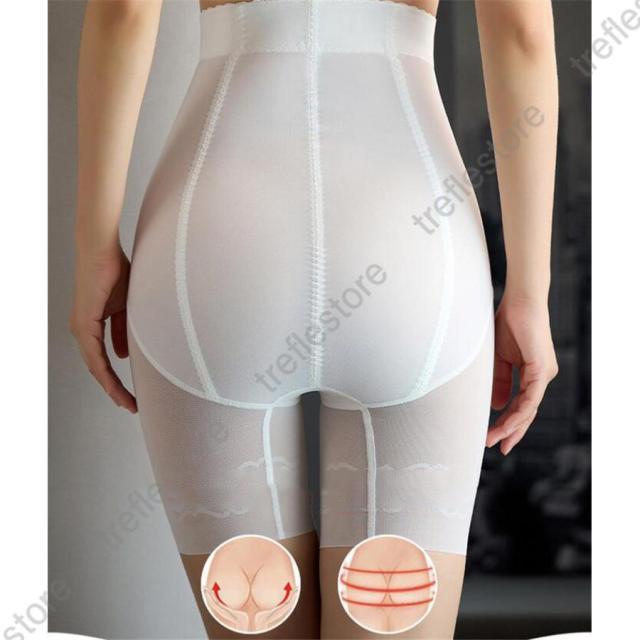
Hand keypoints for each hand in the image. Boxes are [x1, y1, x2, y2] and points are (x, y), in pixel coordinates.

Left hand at [69, 245, 136, 412]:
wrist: (102, 250)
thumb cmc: (116, 271)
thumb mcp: (126, 307)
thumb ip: (124, 330)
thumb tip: (124, 354)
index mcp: (91, 325)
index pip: (102, 360)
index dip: (116, 379)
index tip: (131, 394)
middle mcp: (81, 329)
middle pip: (97, 369)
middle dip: (115, 390)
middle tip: (131, 406)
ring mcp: (80, 327)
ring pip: (94, 366)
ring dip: (110, 386)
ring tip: (127, 401)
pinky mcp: (83, 322)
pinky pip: (94, 354)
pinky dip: (105, 371)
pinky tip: (114, 384)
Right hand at [487, 294, 557, 454]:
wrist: (519, 301)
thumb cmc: (507, 323)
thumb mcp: (498, 359)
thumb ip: (499, 382)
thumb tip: (498, 406)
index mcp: (532, 373)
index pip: (521, 405)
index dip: (508, 422)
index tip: (493, 436)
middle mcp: (541, 377)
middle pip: (527, 412)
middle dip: (511, 432)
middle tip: (496, 447)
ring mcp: (544, 374)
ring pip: (529, 408)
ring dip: (511, 426)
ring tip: (495, 439)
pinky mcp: (542, 369)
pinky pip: (531, 398)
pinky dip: (518, 412)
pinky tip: (505, 422)